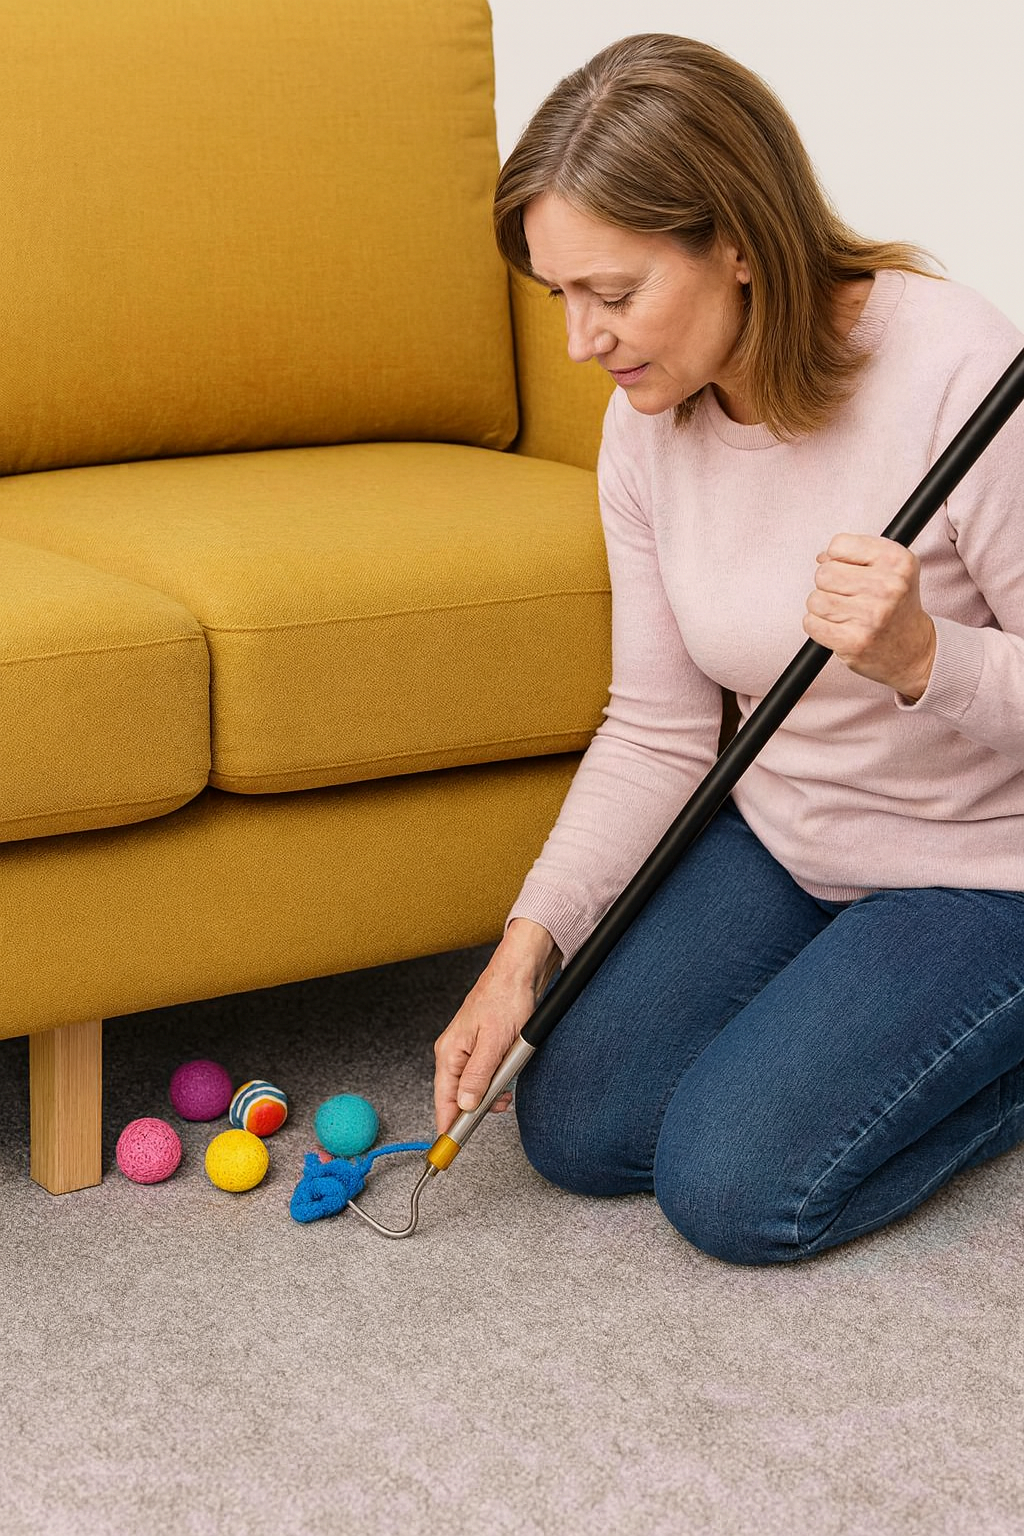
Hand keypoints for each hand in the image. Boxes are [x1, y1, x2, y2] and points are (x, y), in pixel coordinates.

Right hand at [433, 921, 558, 1134]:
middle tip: (501, 1104)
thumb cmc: (504, 999)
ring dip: (494, 1091)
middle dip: (480, 1107)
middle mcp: (454, 1053)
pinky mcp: (484, 1047)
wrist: (520, 972)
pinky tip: (511, 1070)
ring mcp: (469, 1050)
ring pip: (477, 1087)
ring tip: (510, 1083)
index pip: (443, 1101)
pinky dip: (500, 1078)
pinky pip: (488, 1073)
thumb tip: (466, 1106)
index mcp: (450, 1054)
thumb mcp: (494, 1044)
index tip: (447, 1153)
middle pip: (460, 1097)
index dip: (447, 1128)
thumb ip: (478, 1076)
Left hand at [803, 534, 936, 699]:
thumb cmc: (897, 606)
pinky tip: (837, 627)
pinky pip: (811, 623)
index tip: (851, 571)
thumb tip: (822, 557)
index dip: (838, 558)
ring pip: (815, 599)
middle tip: (849, 596)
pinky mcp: (853, 642)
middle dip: (829, 585)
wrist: (914, 650)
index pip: (839, 544)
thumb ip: (857, 554)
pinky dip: (818, 625)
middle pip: (823, 573)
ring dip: (822, 607)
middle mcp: (887, 587)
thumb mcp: (892, 568)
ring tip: (844, 613)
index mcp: (897, 561)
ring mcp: (870, 616)